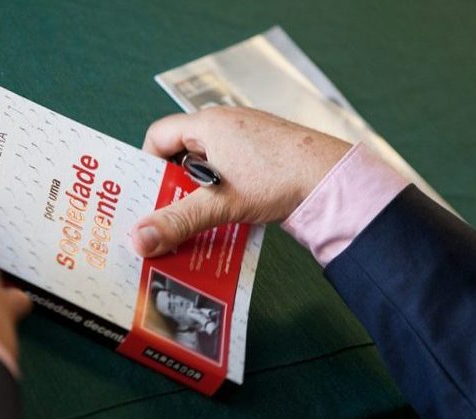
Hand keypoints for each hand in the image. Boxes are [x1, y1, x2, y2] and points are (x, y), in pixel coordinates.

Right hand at [131, 106, 349, 256]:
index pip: (159, 135)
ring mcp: (248, 138)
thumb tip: (139, 239)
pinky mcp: (265, 155)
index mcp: (209, 123)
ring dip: (201, 192)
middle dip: (174, 184)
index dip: (148, 164)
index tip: (148, 193)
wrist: (336, 180)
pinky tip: (229, 214)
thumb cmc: (280, 177)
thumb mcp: (220, 203)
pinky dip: (223, 192)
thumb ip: (177, 221)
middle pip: (182, 152)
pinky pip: (231, 171)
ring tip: (199, 218)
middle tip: (169, 212)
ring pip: (209, 165)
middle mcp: (227, 124)